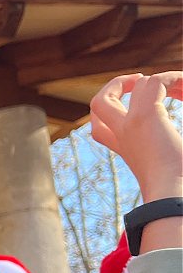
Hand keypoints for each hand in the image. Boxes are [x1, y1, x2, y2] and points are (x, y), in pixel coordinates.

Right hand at [89, 71, 182, 202]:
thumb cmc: (175, 191)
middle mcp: (122, 135)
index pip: (100, 129)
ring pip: (137, 86)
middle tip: (139, 80)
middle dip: (116, 86)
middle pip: (98, 104)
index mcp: (125, 150)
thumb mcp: (167, 171)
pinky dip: (172, 78)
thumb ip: (167, 156)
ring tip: (181, 86)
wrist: (171, 194)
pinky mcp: (145, 114)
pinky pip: (155, 82)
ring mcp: (130, 123)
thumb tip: (171, 143)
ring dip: (162, 80)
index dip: (109, 114)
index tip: (132, 108)